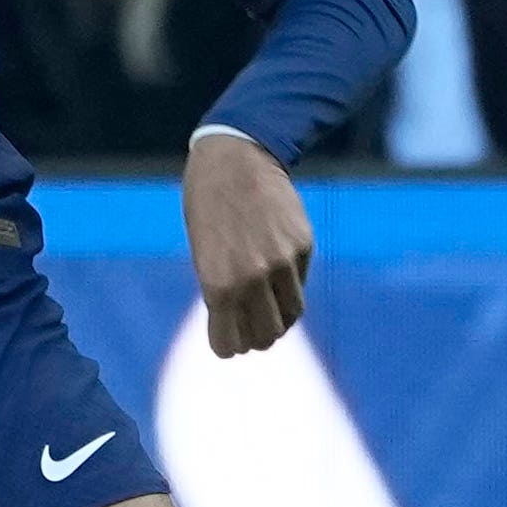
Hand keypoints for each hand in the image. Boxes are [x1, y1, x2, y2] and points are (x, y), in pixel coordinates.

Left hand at [181, 131, 313, 357]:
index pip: (231, 344)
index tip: (230, 342)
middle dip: (257, 338)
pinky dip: (290, 287)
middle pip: (266, 336)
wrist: (235, 161)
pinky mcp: (303, 245)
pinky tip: (277, 274)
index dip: (230, 346)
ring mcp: (281, 262)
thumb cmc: (209, 209)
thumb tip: (242, 326)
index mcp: (218, 285)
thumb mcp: (203, 255)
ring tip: (269, 309)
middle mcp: (252, 278)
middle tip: (253, 331)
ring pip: (291, 315)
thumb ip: (221, 292)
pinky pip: (300, 283)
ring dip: (280, 318)